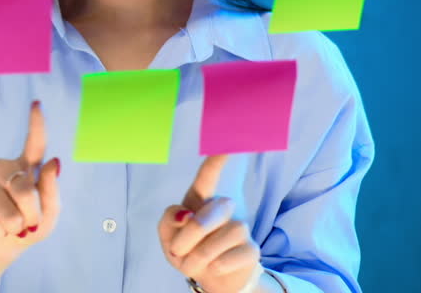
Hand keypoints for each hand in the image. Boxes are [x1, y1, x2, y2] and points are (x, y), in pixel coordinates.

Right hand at [0, 100, 61, 266]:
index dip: (36, 125)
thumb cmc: (31, 225)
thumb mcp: (50, 213)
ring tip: (12, 228)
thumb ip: (52, 190)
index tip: (37, 105)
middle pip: (21, 186)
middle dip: (30, 211)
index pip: (34, 144)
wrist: (5, 246)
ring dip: (14, 227)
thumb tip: (55, 162)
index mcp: (26, 168)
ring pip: (6, 209)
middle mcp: (3, 171)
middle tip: (28, 223)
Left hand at [157, 155, 263, 292]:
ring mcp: (240, 228)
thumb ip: (169, 220)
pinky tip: (214, 267)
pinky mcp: (252, 250)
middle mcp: (223, 208)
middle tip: (177, 251)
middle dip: (192, 233)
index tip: (228, 143)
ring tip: (192, 264)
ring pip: (225, 234)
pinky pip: (232, 256)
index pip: (209, 174)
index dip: (218, 159)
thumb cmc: (187, 250)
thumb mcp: (169, 236)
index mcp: (200, 199)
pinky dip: (216, 266)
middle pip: (215, 209)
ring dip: (199, 256)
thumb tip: (186, 214)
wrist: (210, 278)